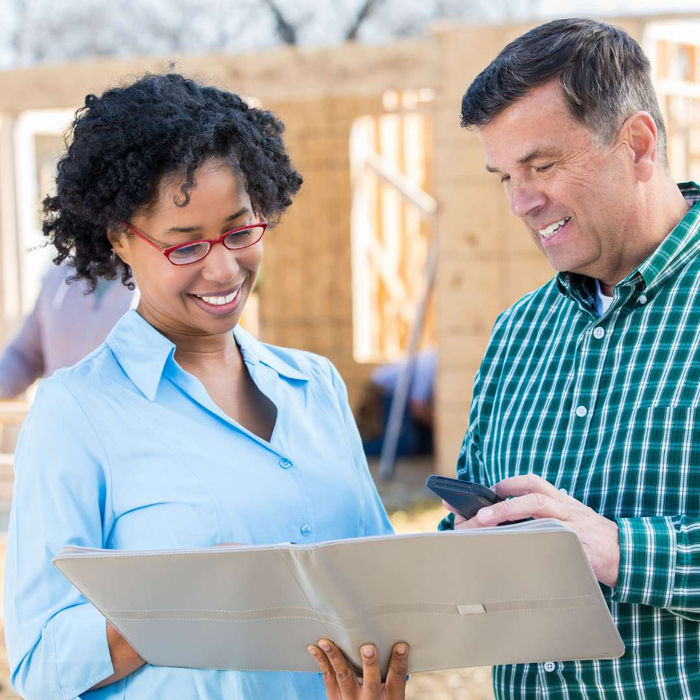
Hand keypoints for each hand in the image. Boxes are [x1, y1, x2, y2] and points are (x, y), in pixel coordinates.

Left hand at [308, 639, 408, 698]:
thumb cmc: (381, 698)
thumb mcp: (392, 692)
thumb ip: (391, 671)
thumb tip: (395, 640)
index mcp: (390, 697)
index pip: (396, 678)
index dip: (399, 662)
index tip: (401, 646)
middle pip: (371, 683)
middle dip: (369, 665)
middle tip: (368, 648)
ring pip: (343, 678)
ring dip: (335, 658)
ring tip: (326, 642)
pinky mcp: (335, 698)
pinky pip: (327, 678)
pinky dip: (321, 662)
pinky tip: (314, 648)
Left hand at [445, 474, 619, 586]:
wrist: (627, 553)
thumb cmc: (590, 537)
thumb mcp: (569, 517)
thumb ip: (544, 514)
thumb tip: (505, 515)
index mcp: (560, 501)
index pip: (531, 484)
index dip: (507, 485)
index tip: (484, 492)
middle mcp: (566, 509)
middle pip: (531, 499)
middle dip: (502, 506)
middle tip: (477, 516)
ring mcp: (574, 528)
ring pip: (541, 514)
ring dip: (512, 515)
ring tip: (487, 523)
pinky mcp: (582, 549)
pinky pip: (557, 545)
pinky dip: (536, 546)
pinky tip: (516, 553)